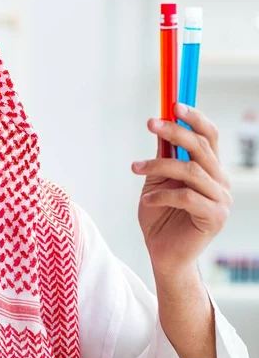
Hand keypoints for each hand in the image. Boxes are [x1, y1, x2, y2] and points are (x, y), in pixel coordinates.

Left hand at [132, 104, 232, 280]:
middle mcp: (220, 181)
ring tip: (136, 168)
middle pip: (202, 147)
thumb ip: (163, 155)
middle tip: (150, 123)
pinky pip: (187, 197)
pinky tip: (147, 199)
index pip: (209, 136)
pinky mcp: (214, 218)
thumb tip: (160, 125)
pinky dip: (162, 195)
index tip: (173, 104)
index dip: (194, 118)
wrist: (162, 253)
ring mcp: (220, 200)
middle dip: (175, 131)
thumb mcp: (157, 180)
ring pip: (192, 170)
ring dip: (159, 165)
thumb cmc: (159, 215)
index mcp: (209, 168)